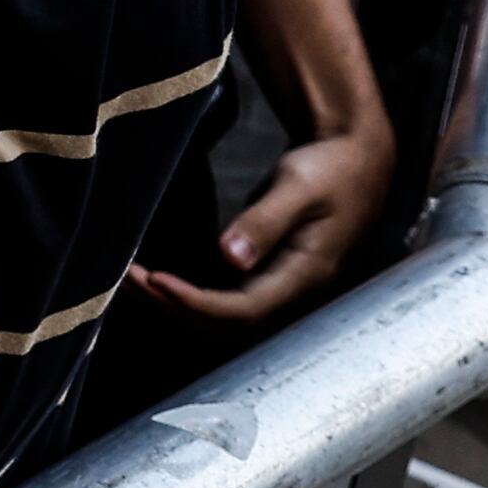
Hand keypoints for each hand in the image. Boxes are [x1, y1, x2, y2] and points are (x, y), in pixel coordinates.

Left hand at [134, 115, 388, 326]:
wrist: (358, 162)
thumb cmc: (331, 170)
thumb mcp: (300, 187)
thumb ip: (265, 222)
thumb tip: (229, 257)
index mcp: (307, 274)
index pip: (245, 310)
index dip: (197, 303)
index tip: (157, 282)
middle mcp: (295, 292)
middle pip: (229, 325)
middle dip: (176, 308)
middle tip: (130, 279)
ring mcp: (283, 289)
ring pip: (225, 319)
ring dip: (177, 306)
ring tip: (133, 281)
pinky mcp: (271, 279)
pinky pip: (228, 303)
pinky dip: (190, 298)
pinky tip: (160, 282)